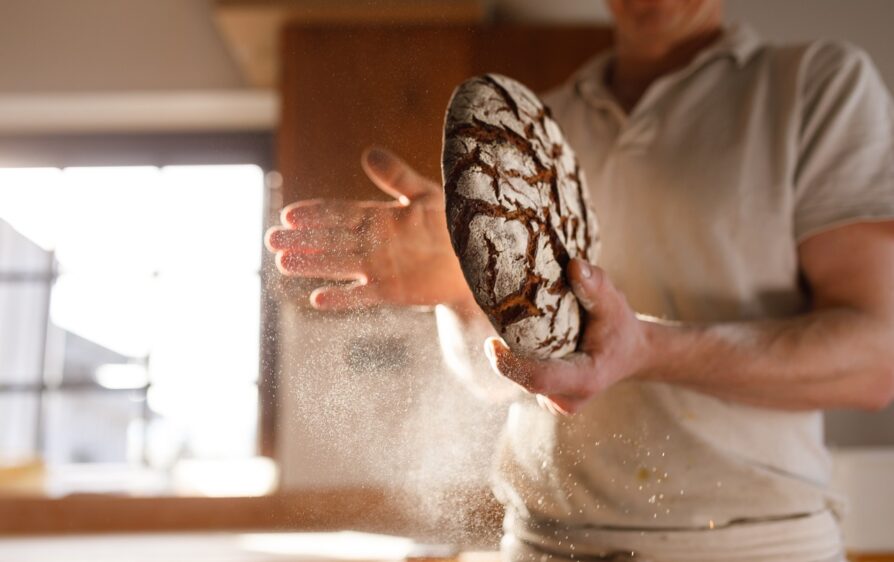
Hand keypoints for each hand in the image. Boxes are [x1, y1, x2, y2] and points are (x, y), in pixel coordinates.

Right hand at [265, 146, 473, 309]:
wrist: (477, 258)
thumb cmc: (454, 222)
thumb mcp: (426, 194)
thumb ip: (397, 177)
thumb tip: (368, 153)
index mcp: (378, 217)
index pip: (339, 213)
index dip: (315, 214)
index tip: (289, 213)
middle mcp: (373, 243)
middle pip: (330, 240)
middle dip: (302, 239)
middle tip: (271, 239)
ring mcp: (380, 268)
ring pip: (338, 265)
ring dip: (312, 264)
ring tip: (283, 262)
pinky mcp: (391, 291)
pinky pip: (362, 295)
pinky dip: (341, 298)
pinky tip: (317, 299)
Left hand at [484, 259, 652, 414]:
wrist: (630, 353)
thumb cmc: (620, 328)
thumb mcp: (614, 304)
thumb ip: (596, 286)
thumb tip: (574, 265)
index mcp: (585, 379)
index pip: (540, 379)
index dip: (511, 365)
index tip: (490, 343)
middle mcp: (568, 398)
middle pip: (524, 378)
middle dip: (506, 354)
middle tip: (496, 319)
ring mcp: (556, 402)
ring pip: (521, 379)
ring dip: (511, 355)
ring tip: (510, 325)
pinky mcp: (547, 397)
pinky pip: (523, 378)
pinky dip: (517, 359)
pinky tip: (521, 338)